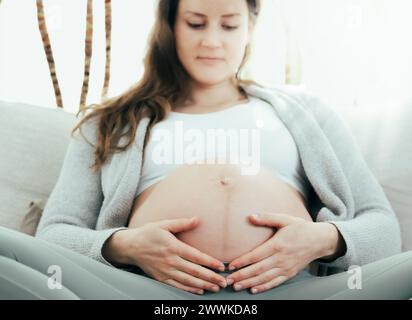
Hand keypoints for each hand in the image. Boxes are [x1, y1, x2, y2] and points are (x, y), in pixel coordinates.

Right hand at [105, 217, 226, 294]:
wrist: (129, 246)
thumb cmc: (148, 233)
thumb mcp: (163, 224)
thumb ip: (181, 223)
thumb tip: (197, 219)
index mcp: (173, 247)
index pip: (196, 256)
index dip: (210, 262)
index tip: (221, 266)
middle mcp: (170, 260)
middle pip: (194, 271)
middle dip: (211, 277)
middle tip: (224, 282)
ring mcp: (165, 271)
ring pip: (187, 280)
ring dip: (203, 285)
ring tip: (216, 288)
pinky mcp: (160, 277)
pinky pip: (177, 285)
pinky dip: (189, 289)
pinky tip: (199, 290)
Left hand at [225, 213, 340, 293]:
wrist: (319, 240)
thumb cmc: (300, 228)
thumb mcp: (285, 219)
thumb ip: (267, 218)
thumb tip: (250, 216)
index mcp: (278, 245)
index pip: (256, 255)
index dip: (242, 261)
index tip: (231, 265)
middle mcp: (281, 258)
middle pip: (258, 269)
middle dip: (242, 275)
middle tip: (228, 280)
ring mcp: (286, 267)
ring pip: (265, 278)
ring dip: (249, 283)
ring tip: (237, 286)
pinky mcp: (290, 273)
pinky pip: (275, 282)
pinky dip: (264, 287)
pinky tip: (253, 289)